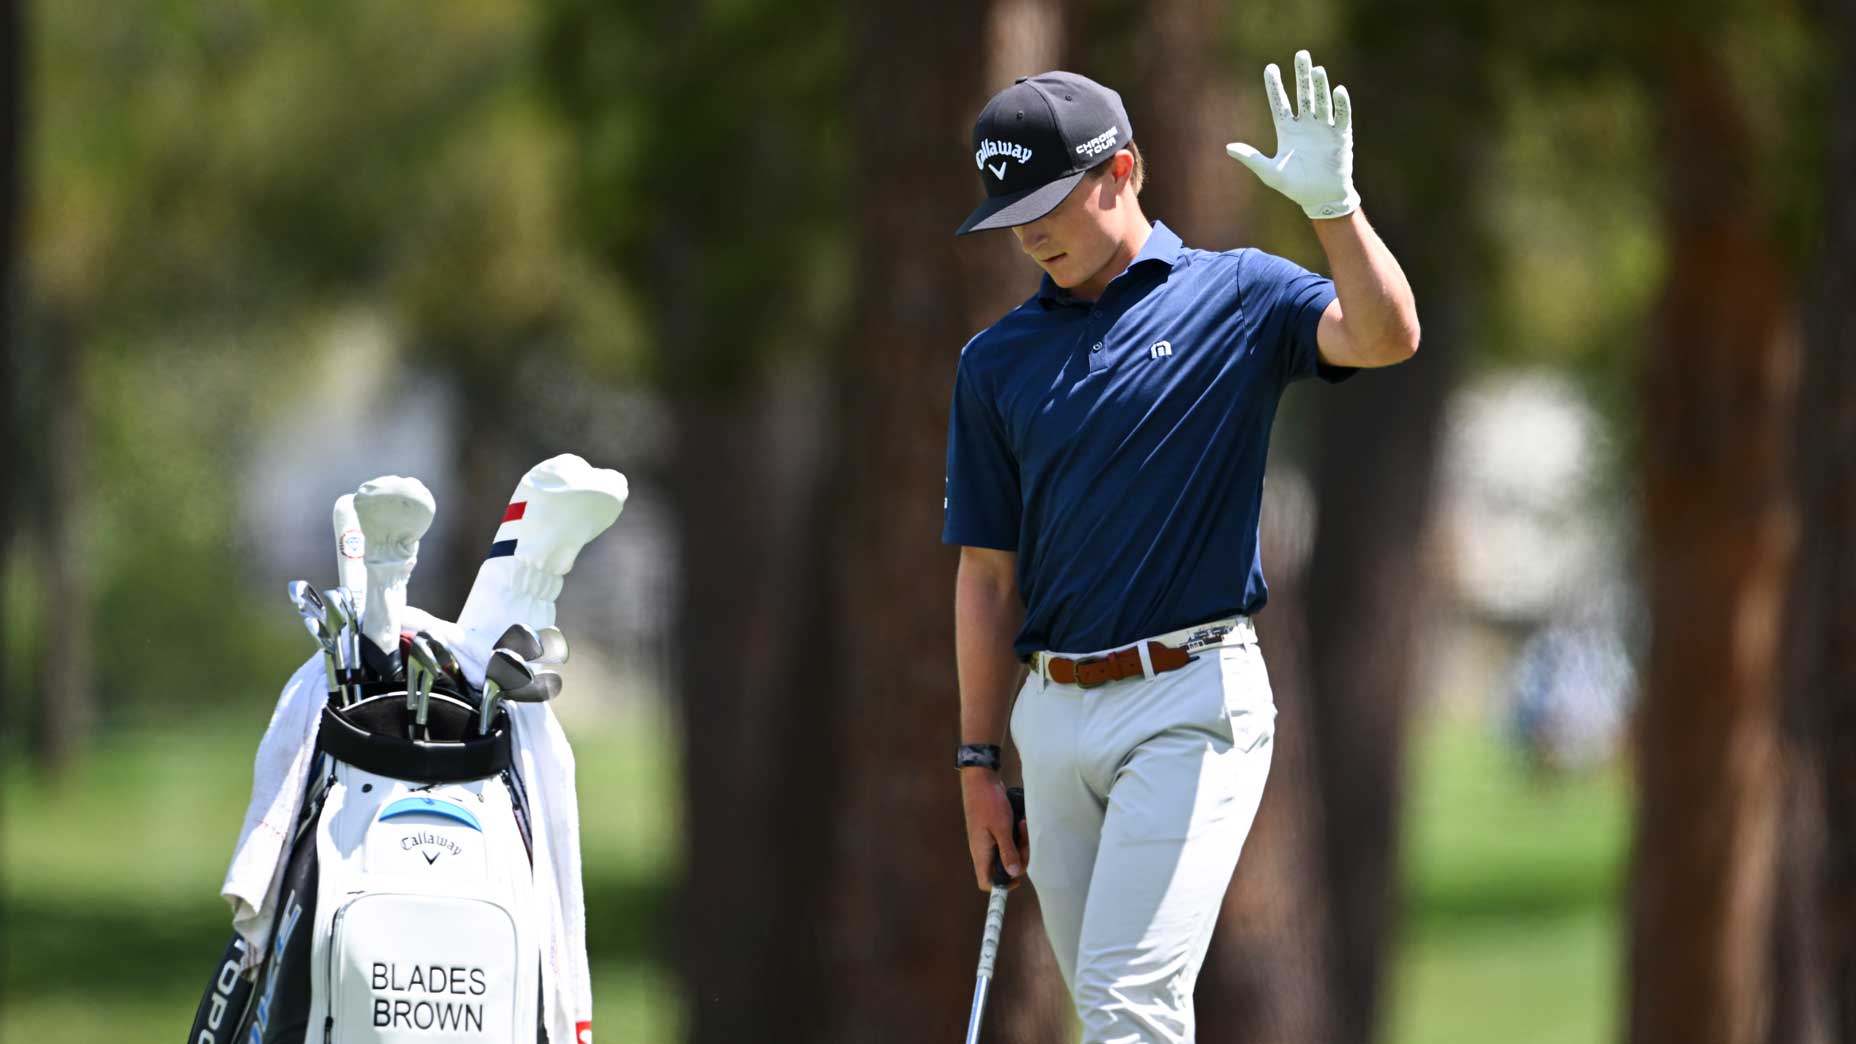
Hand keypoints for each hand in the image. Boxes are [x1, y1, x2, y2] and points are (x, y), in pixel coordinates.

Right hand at [960, 770, 1026, 891]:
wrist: (980, 779)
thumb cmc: (988, 802)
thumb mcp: (1001, 827)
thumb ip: (1008, 851)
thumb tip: (1014, 873)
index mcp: (981, 853)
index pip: (986, 881)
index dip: (1002, 885)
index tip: (1017, 875)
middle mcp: (983, 850)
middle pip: (1003, 868)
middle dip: (1019, 857)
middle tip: (1025, 840)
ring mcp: (988, 840)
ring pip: (1008, 853)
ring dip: (1020, 844)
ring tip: (1023, 825)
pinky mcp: (993, 830)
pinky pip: (1008, 841)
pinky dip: (1016, 835)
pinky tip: (1021, 823)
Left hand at [1226, 49, 1360, 219]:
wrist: (1321, 199)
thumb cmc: (1295, 187)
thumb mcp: (1270, 172)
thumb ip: (1251, 158)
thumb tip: (1227, 148)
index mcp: (1287, 131)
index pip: (1280, 103)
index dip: (1275, 86)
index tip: (1270, 68)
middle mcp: (1306, 125)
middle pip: (1303, 95)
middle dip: (1302, 75)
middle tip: (1301, 54)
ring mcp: (1324, 128)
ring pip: (1321, 102)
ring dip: (1320, 86)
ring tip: (1316, 69)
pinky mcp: (1341, 136)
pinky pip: (1342, 116)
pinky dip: (1341, 104)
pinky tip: (1338, 90)